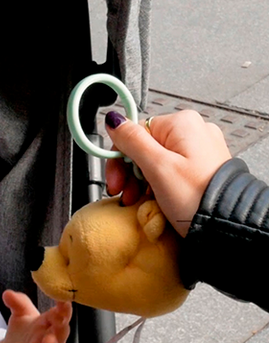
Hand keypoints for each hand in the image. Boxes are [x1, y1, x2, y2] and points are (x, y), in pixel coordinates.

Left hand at [0, 291, 72, 342]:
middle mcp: (49, 342)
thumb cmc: (24, 334)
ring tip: (49, 341)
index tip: (64, 298)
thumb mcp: (20, 315)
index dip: (63, 308)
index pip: (60, 315)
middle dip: (61, 327)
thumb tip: (7, 293)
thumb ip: (18, 303)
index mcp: (49, 326)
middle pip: (60, 335)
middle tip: (60, 319)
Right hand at [104, 110, 231, 235]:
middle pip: (145, 146)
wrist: (227, 222)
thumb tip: (114, 120)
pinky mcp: (202, 166)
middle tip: (125, 194)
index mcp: (182, 124)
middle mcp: (194, 131)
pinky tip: (155, 199)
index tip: (116, 182)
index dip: (120, 159)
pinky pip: (171, 170)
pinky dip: (158, 184)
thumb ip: (132, 141)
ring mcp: (200, 149)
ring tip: (139, 201)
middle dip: (130, 172)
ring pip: (156, 159)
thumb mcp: (157, 166)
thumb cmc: (196, 196)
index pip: (134, 133)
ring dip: (142, 181)